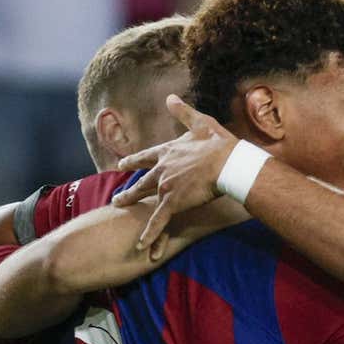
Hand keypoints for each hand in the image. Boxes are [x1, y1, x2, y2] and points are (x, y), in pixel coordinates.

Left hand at [113, 95, 239, 252]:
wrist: (227, 162)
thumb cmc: (218, 143)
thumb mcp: (200, 122)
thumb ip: (183, 112)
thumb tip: (171, 97)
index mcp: (169, 152)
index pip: (146, 157)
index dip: (134, 162)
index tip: (122, 165)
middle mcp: (162, 168)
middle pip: (141, 180)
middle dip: (129, 189)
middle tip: (117, 197)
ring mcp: (165, 186)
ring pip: (144, 197)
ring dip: (131, 204)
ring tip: (119, 210)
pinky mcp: (173, 202)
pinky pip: (158, 220)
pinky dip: (149, 233)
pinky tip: (140, 245)